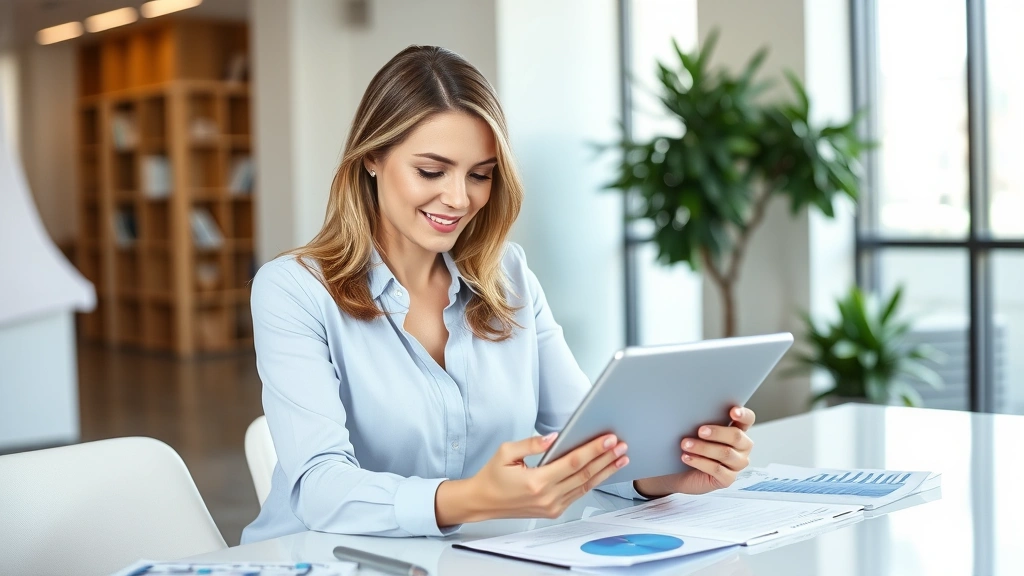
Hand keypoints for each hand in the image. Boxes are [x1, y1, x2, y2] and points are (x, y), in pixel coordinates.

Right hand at [435, 432, 628, 525]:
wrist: (483, 502)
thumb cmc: (493, 476)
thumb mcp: (506, 452)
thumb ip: (531, 443)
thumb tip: (553, 437)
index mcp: (536, 482)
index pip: (573, 462)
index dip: (594, 450)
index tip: (609, 439)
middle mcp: (547, 497)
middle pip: (585, 475)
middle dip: (606, 459)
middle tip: (621, 445)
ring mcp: (552, 506)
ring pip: (585, 486)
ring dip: (604, 471)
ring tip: (620, 458)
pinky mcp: (554, 511)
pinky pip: (577, 494)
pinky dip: (592, 482)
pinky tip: (602, 471)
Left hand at [634, 406, 754, 497]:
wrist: (679, 471)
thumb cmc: (691, 444)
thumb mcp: (696, 430)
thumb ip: (701, 420)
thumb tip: (691, 408)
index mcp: (738, 429)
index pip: (747, 419)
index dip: (743, 414)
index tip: (732, 411)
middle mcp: (742, 447)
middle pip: (737, 436)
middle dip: (717, 432)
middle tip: (699, 430)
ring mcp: (737, 464)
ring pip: (726, 453)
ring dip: (704, 447)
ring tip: (685, 444)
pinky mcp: (728, 479)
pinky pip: (717, 469)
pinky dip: (700, 462)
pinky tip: (686, 457)